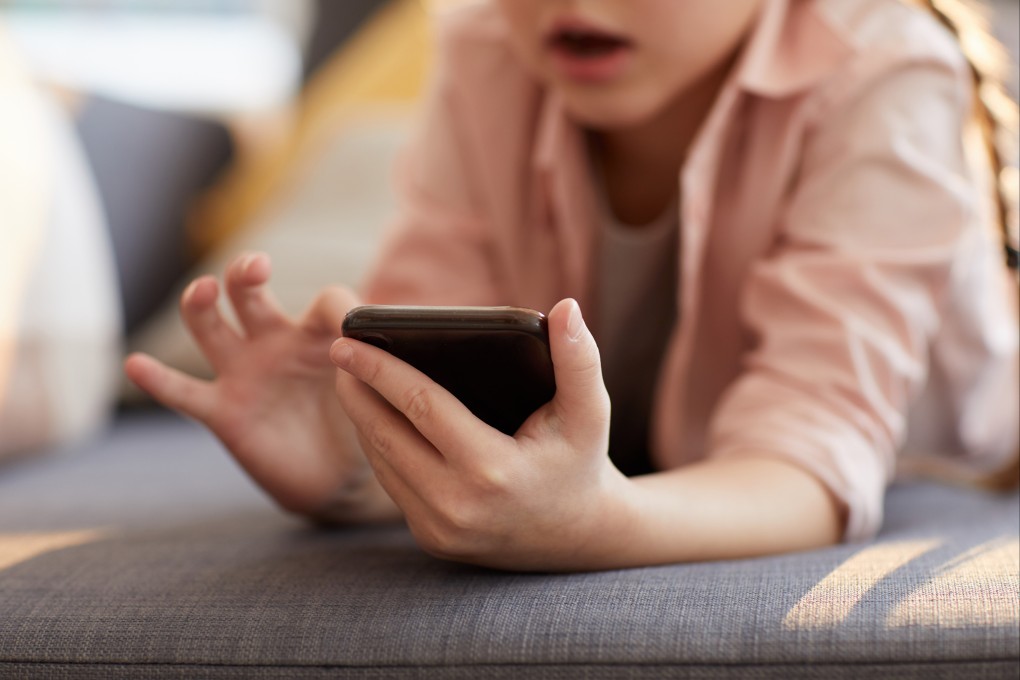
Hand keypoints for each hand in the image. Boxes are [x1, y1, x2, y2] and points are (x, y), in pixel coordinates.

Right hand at [125, 252, 397, 522]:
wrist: (339, 479)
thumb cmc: (361, 420)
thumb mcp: (379, 390)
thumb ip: (386, 366)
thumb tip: (412, 343)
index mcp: (318, 333)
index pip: (325, 301)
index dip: (338, 308)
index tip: (351, 325)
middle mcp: (275, 343)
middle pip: (250, 294)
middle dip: (246, 274)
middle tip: (257, 267)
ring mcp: (245, 374)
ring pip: (212, 328)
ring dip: (203, 305)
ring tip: (205, 291)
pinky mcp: (224, 411)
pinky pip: (184, 393)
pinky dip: (158, 380)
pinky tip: (136, 364)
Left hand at [330, 298, 632, 570]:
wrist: (582, 538)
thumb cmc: (580, 461)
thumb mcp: (590, 411)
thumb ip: (579, 358)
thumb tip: (567, 308)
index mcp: (492, 471)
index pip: (421, 406)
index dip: (380, 369)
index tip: (348, 342)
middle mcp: (457, 506)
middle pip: (386, 434)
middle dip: (356, 391)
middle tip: (340, 352)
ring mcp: (440, 529)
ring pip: (383, 462)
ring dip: (362, 419)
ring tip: (352, 379)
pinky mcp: (432, 539)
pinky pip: (393, 485)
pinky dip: (379, 448)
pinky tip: (375, 418)